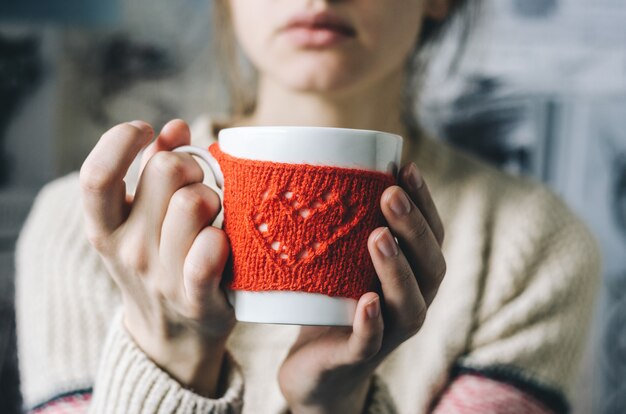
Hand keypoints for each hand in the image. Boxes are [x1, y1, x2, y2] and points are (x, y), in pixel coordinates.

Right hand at [80, 119, 234, 396]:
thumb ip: (154, 167)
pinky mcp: (196, 299)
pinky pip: (208, 251)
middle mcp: (127, 251)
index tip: (144, 129)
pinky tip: (220, 238)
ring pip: (194, 202)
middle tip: (198, 183)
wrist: (173, 336)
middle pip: (166, 170)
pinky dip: (219, 236)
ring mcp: (161, 276)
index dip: (121, 140)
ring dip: (214, 198)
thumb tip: (176, 127)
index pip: (96, 175)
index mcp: (105, 228)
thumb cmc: (162, 261)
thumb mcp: (141, 219)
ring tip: (214, 213)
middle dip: (190, 165)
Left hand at [278, 163, 445, 413]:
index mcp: (412, 278)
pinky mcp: (357, 358)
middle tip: (391, 194)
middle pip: (429, 267)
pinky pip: (371, 343)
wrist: (316, 369)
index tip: (407, 168)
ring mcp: (388, 334)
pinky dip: (372, 323)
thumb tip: (329, 165)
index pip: (431, 237)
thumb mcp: (343, 261)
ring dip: (397, 270)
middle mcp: (410, 304)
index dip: (425, 204)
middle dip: (414, 229)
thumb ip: (348, 227)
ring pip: (409, 305)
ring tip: (379, 237)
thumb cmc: (332, 303)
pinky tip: (367, 300)